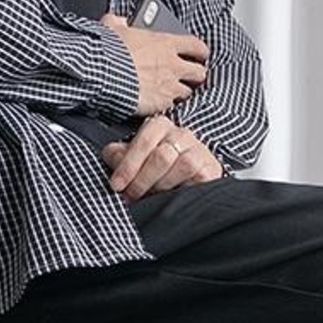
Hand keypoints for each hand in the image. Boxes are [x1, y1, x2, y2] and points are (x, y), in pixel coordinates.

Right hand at [99, 13, 209, 115]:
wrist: (103, 74)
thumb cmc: (109, 50)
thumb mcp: (113, 28)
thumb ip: (120, 23)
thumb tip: (119, 21)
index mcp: (165, 43)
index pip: (196, 46)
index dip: (200, 51)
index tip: (199, 54)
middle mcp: (173, 65)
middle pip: (199, 72)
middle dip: (196, 74)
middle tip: (190, 76)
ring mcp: (170, 87)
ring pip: (188, 93)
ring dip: (182, 92)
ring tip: (172, 92)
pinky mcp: (162, 104)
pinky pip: (171, 107)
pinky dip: (167, 105)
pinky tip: (159, 104)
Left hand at [101, 116, 223, 199]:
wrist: (191, 176)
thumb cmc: (157, 168)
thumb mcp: (134, 158)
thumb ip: (119, 155)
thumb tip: (112, 157)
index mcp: (159, 126)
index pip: (143, 142)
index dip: (128, 166)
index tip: (116, 185)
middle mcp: (181, 134)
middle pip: (160, 157)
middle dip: (141, 181)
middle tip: (131, 196)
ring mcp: (199, 150)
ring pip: (181, 166)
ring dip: (161, 187)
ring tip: (151, 197)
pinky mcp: (210, 168)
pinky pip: (196, 179)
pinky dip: (180, 190)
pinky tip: (171, 196)